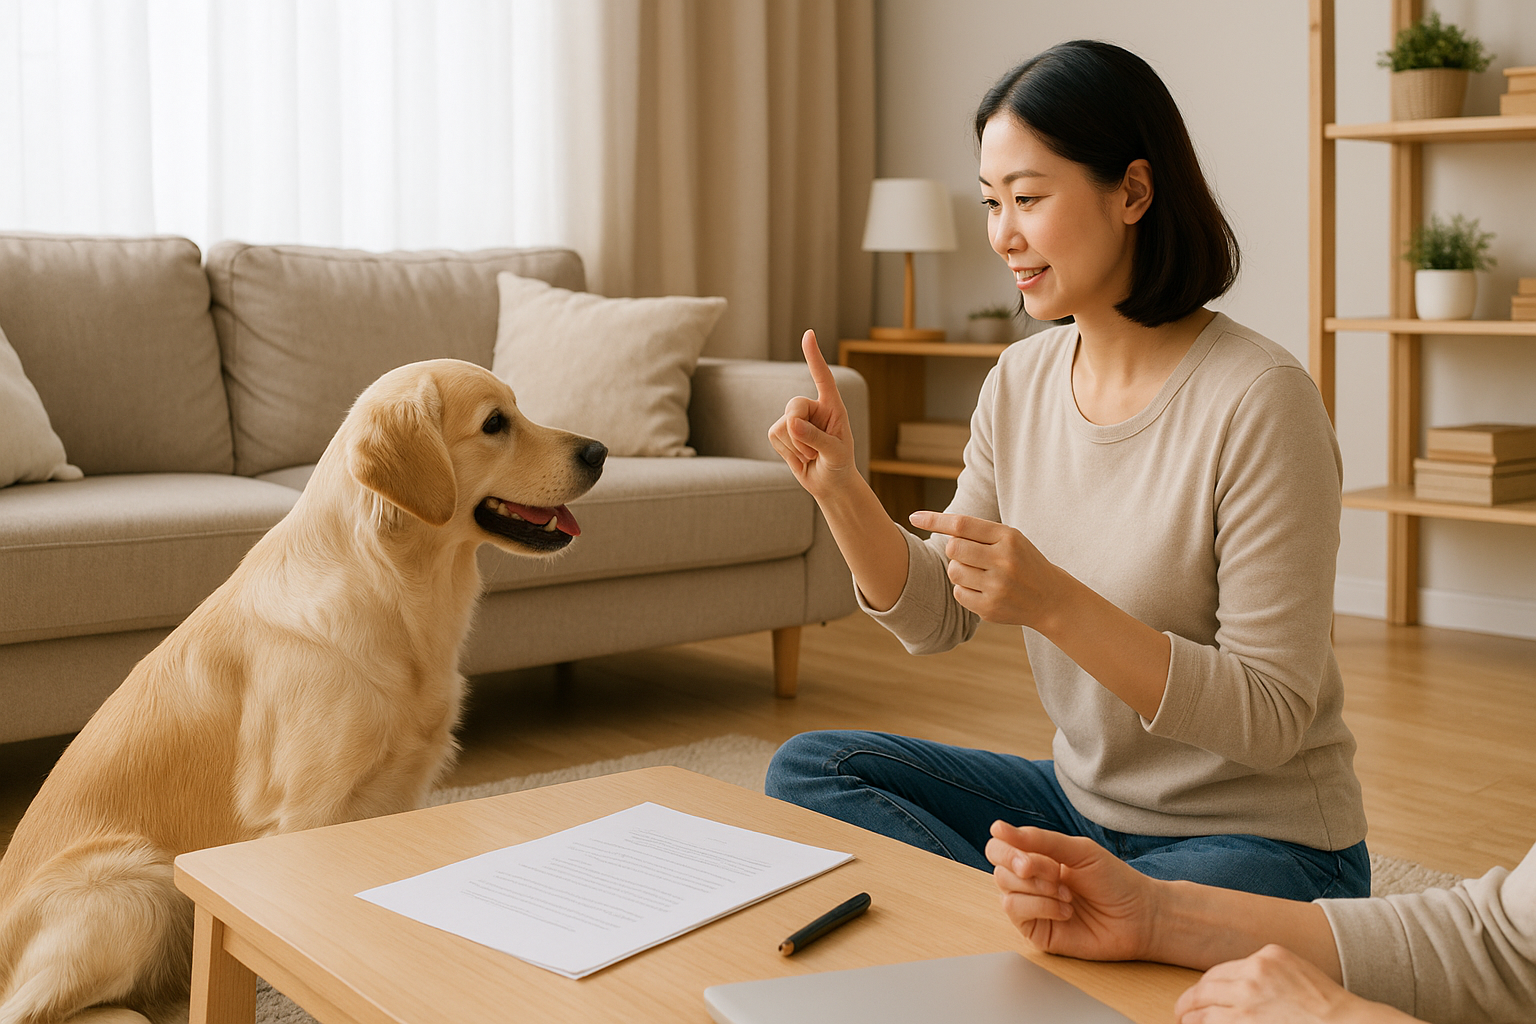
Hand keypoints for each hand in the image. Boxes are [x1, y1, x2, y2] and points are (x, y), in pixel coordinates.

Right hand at [767, 330, 856, 499]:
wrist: (829, 484)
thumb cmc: (839, 465)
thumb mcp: (836, 453)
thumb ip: (817, 438)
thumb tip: (791, 424)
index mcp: (833, 406)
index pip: (822, 378)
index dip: (814, 357)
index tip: (808, 334)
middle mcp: (813, 407)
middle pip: (793, 407)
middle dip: (800, 433)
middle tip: (814, 451)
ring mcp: (795, 418)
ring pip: (782, 425)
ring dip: (796, 447)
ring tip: (812, 455)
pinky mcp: (781, 431)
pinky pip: (773, 436)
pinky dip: (786, 451)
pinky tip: (800, 457)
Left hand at [907, 511, 1062, 627]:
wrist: (1051, 599)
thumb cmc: (1024, 562)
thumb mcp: (1010, 539)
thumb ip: (978, 532)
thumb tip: (938, 526)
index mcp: (1008, 537)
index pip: (962, 525)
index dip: (935, 520)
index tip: (914, 517)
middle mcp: (1003, 560)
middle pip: (953, 548)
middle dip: (955, 550)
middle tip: (971, 555)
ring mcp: (997, 586)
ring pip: (953, 571)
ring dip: (959, 570)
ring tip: (979, 573)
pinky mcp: (990, 608)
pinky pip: (958, 593)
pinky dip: (964, 589)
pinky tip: (983, 589)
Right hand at [985, 821, 1158, 960]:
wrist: (1139, 917)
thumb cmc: (1114, 881)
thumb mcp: (1078, 851)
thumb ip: (1039, 840)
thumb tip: (997, 829)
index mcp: (1039, 858)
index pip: (1000, 848)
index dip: (1007, 848)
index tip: (1025, 852)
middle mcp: (1031, 882)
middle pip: (999, 868)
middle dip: (1026, 866)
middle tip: (1054, 871)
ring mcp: (1032, 907)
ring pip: (1005, 889)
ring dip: (1038, 888)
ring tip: (1068, 895)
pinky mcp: (1036, 931)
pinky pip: (1017, 912)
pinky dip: (1041, 906)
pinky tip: (1066, 910)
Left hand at [1175, 945, 1405, 1023]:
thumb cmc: (1329, 1010)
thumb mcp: (1297, 975)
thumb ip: (1268, 977)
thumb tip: (1238, 991)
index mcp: (1267, 957)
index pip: (1222, 971)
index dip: (1207, 987)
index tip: (1201, 996)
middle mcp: (1253, 973)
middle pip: (1206, 987)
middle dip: (1189, 1002)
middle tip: (1181, 1012)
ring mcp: (1247, 999)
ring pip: (1202, 1009)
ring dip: (1189, 1018)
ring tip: (1184, 1023)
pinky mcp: (1244, 1022)